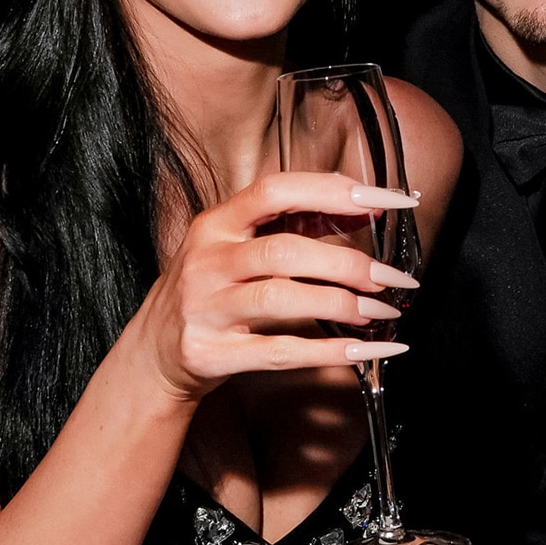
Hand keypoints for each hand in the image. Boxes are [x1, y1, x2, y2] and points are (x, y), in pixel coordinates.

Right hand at [127, 173, 419, 402]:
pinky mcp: (211, 353)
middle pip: (286, 251)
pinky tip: (366, 349)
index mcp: (217, 222)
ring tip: (381, 311)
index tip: (389, 199)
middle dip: (348, 263)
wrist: (152, 354)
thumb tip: (361, 205)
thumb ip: (292, 224)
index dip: (335, 191)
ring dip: (342, 305)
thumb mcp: (237, 246)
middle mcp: (207, 260)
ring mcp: (205, 308)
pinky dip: (330, 351)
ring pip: (282, 299)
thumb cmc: (211, 290)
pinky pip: (280, 352)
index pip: (278, 190)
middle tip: (393, 277)